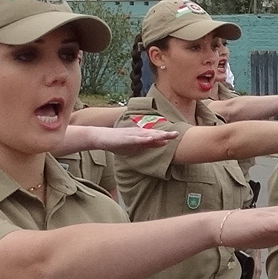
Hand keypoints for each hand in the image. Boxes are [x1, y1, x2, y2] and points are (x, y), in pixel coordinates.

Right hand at [61, 122, 178, 153]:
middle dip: (165, 134)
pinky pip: (134, 139)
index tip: (178, 136)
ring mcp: (130, 135)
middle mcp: (137, 133)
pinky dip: (142, 139)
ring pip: (145, 135)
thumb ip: (149, 143)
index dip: (166, 136)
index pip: (155, 136)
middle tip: (177, 134)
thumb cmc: (117, 142)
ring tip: (166, 136)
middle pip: (153, 134)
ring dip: (156, 135)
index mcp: (140, 135)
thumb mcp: (135, 144)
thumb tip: (163, 143)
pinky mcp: (123, 138)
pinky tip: (149, 139)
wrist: (100, 137)